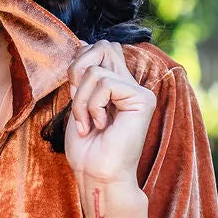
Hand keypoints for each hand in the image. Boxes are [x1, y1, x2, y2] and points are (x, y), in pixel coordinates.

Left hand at [64, 40, 156, 190]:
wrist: (96, 174)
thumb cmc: (87, 148)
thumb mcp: (78, 103)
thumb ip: (83, 76)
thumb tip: (82, 42)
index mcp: (117, 84)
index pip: (101, 48)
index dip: (80, 61)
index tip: (74, 92)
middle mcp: (131, 84)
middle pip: (104, 45)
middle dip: (78, 70)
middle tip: (77, 100)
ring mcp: (139, 91)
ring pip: (96, 70)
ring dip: (80, 100)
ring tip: (87, 124)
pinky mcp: (143, 99)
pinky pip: (105, 83)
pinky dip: (92, 106)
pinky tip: (100, 126)